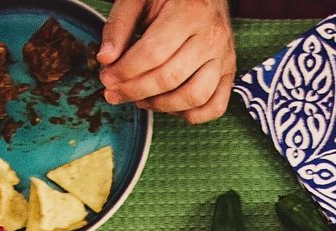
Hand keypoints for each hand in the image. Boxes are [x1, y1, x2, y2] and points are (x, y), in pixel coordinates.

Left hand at [100, 0, 235, 122]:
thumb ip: (119, 26)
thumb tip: (106, 59)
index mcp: (190, 11)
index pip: (153, 53)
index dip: (125, 71)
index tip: (106, 78)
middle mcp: (212, 36)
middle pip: (170, 78)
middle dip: (135, 91)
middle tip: (114, 93)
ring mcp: (224, 56)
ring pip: (194, 96)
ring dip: (160, 106)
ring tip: (140, 99)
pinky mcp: (229, 72)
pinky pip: (215, 106)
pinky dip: (191, 115)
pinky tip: (169, 106)